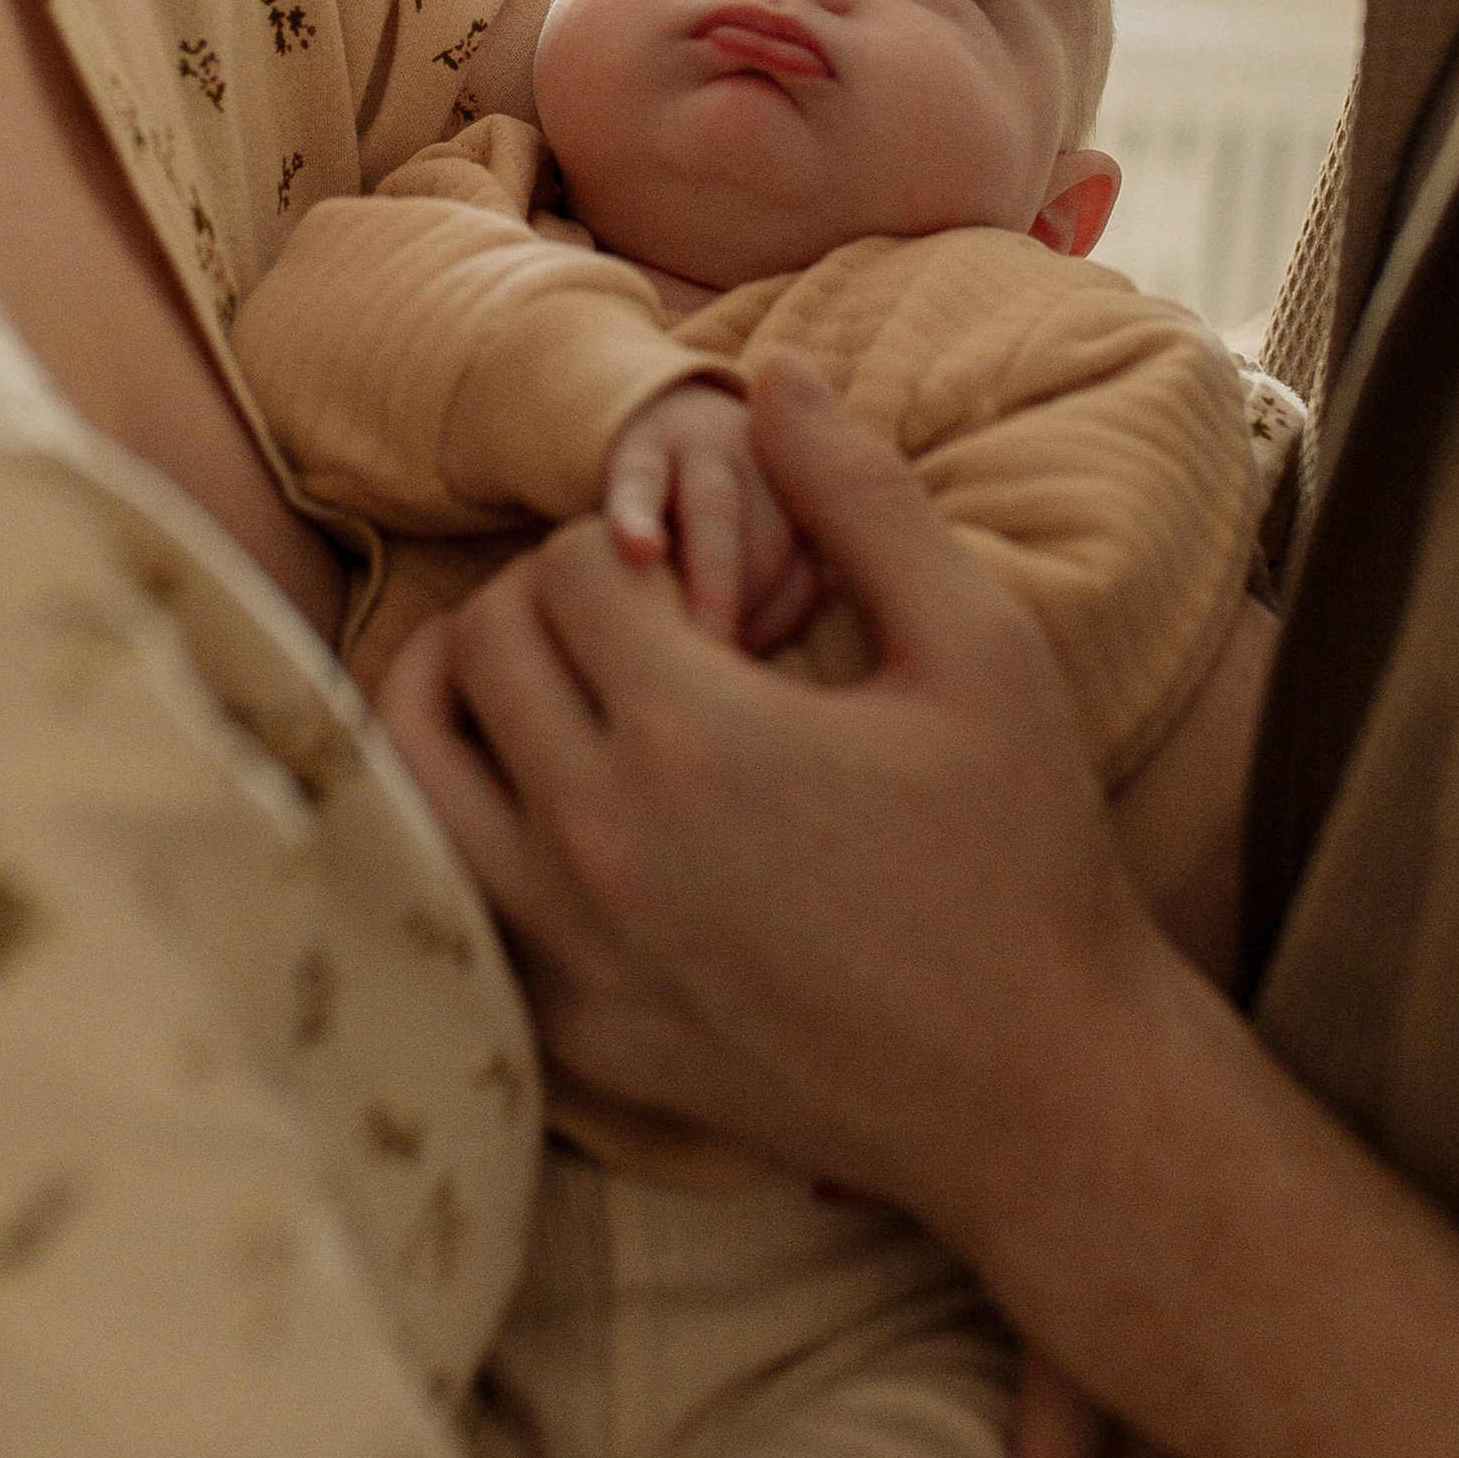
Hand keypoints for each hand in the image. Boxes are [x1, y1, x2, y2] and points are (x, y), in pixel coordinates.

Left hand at [378, 349, 1169, 1242]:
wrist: (1041, 1091)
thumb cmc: (1024, 858)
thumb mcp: (978, 647)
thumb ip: (862, 494)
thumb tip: (776, 366)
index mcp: (692, 731)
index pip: (568, 566)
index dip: (627, 542)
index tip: (694, 579)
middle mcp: (600, 842)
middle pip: (478, 648)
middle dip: (546, 604)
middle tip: (636, 626)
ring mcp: (576, 951)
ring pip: (417, 771)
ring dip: (467, 701)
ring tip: (551, 689)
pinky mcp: (577, 1036)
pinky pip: (456, 898)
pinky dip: (472, 830)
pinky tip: (548, 817)